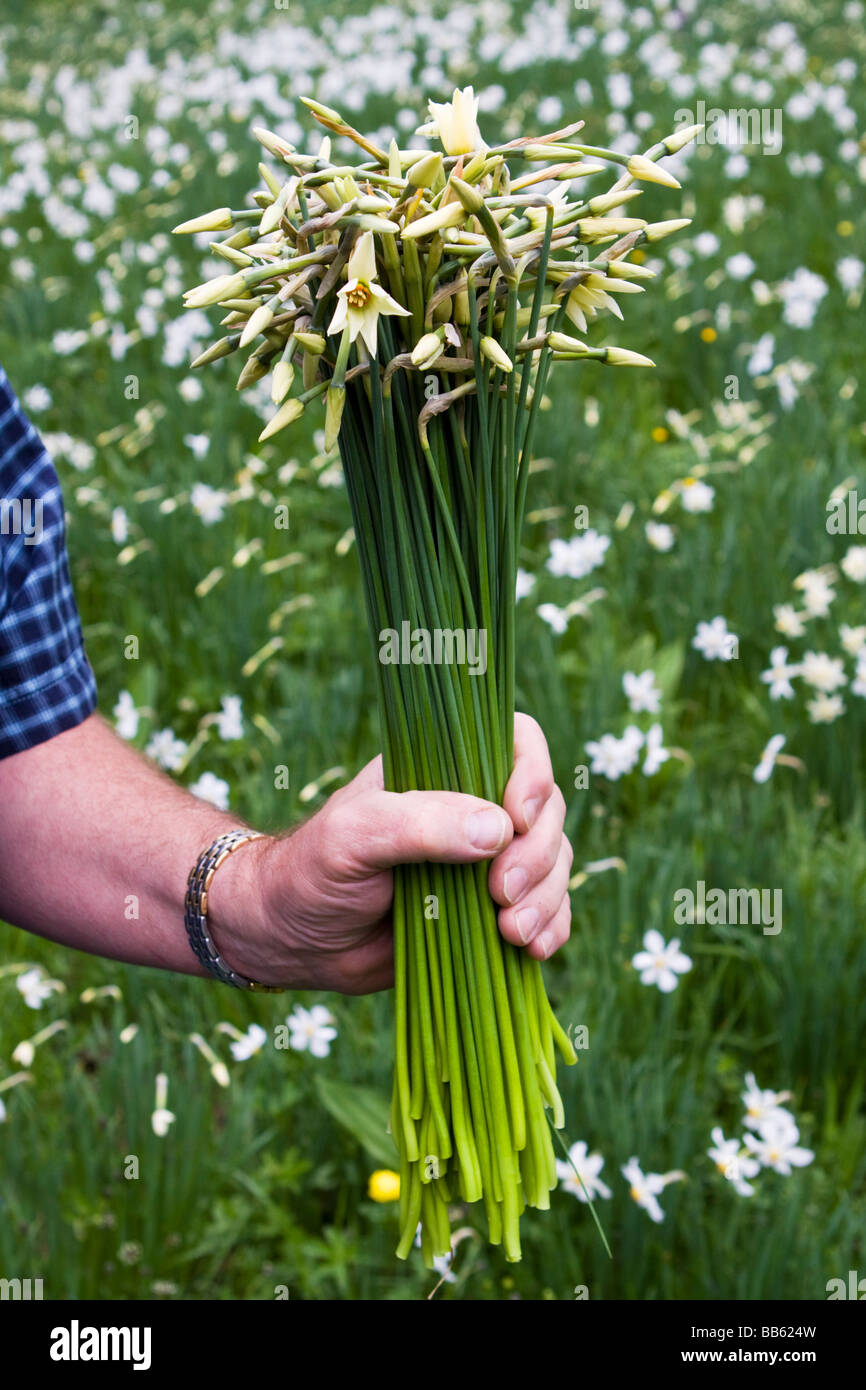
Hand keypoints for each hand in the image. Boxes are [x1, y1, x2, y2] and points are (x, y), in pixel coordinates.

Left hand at [215, 714, 571, 993]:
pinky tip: (535, 951)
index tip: (518, 819)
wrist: (292, 942)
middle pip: (546, 811)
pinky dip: (552, 928)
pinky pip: (546, 911)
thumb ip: (420, 824)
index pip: (517, 743)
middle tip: (500, 894)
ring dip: (548, 898)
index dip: (534, 774)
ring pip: (553, 864)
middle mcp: (473, 809)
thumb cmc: (310, 871)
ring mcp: (485, 863)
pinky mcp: (489, 913)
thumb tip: (499, 828)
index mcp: (443, 770)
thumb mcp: (353, 836)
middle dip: (538, 856)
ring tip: (512, 934)